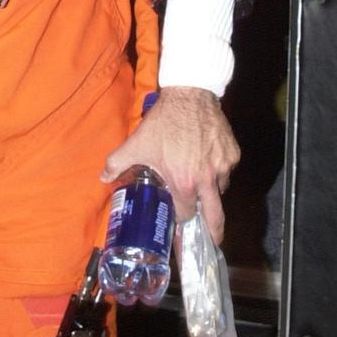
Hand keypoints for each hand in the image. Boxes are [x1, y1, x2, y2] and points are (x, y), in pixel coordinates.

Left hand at [101, 86, 239, 244]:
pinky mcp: (233, 154)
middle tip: (210, 240)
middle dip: (213, 232)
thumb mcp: (136, 143)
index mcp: (183, 183)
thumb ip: (117, 163)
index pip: (186, 214)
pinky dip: (219, 172)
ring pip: (221, 191)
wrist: (190, 95)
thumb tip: (103, 179)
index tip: (179, 221)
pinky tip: (208, 163)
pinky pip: (227, 171)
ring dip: (212, 194)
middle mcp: (207, 180)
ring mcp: (223, 167)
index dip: (181, 219)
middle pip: (215, 217)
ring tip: (202, 188)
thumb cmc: (162, 123)